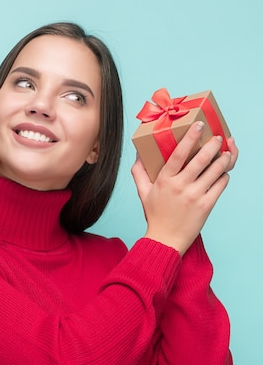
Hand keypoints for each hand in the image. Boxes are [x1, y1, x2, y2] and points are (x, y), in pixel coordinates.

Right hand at [131, 121, 238, 254]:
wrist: (166, 240)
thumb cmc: (155, 215)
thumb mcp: (143, 192)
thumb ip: (138, 172)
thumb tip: (138, 153)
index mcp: (165, 180)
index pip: (179, 153)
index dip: (191, 137)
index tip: (199, 125)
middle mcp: (180, 186)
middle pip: (202, 159)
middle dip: (214, 144)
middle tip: (218, 138)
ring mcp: (195, 196)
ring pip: (216, 170)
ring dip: (224, 158)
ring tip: (226, 153)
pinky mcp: (206, 205)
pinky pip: (221, 184)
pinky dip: (224, 176)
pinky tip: (222, 173)